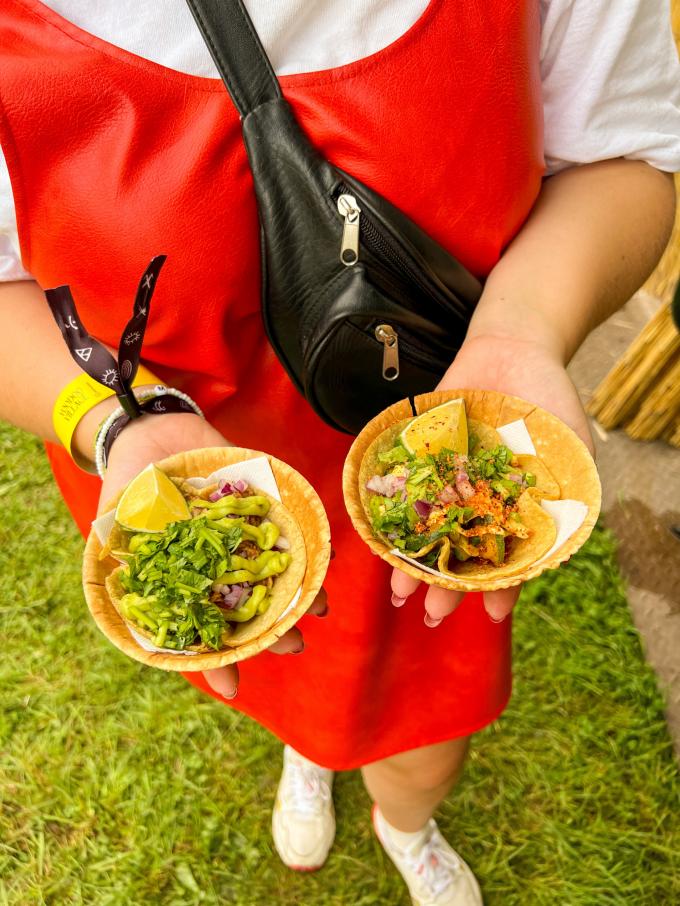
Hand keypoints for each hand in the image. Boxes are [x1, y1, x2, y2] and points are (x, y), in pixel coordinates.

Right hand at [98, 412, 328, 697]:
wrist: (148, 428)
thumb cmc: (127, 484)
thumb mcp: (121, 526)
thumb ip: (129, 560)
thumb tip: (137, 599)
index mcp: (186, 577)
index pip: (204, 626)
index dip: (219, 655)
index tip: (236, 684)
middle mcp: (217, 561)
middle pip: (249, 603)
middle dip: (273, 626)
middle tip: (295, 644)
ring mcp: (241, 534)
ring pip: (275, 571)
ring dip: (299, 589)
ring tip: (320, 606)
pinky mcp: (261, 503)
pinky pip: (288, 527)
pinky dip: (309, 541)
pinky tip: (328, 554)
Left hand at [391, 333, 593, 624]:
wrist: (512, 349)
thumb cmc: (550, 401)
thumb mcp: (571, 449)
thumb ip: (568, 494)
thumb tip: (560, 547)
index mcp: (513, 512)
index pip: (507, 560)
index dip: (502, 589)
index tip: (493, 614)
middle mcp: (478, 504)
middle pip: (459, 556)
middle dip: (445, 587)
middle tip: (432, 615)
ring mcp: (448, 485)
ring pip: (427, 533)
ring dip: (412, 564)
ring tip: (399, 593)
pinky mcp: (421, 463)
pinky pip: (404, 494)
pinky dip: (390, 518)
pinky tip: (378, 540)